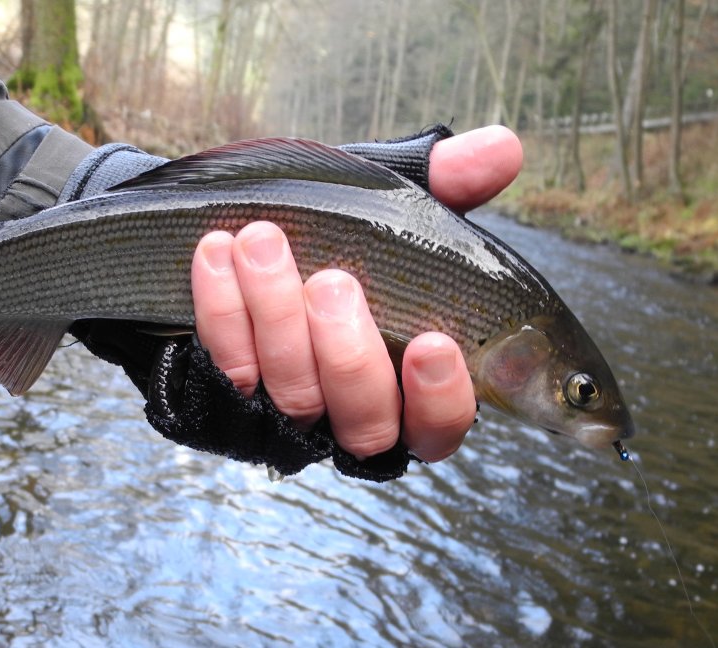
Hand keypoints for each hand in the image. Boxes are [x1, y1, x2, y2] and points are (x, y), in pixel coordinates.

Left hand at [190, 125, 522, 462]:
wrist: (244, 241)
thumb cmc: (338, 241)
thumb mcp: (391, 212)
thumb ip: (447, 188)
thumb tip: (501, 149)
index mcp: (410, 391)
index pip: (438, 429)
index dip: (439, 399)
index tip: (431, 343)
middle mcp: (351, 419)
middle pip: (364, 423)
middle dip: (348, 354)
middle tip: (332, 283)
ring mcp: (288, 419)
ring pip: (292, 395)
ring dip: (276, 316)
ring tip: (262, 242)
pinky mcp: (226, 403)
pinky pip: (227, 367)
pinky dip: (222, 310)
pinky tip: (217, 252)